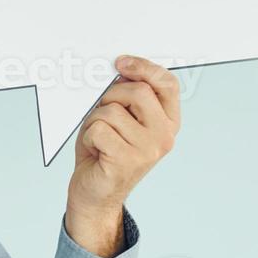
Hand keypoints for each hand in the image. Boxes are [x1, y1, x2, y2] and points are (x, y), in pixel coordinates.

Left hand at [67, 55, 181, 226]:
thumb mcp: (120, 119)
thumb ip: (127, 97)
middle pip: (137, 92)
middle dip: (110, 96)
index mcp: (168, 122)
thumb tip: (119, 69)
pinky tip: (96, 151)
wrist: (95, 194)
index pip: (167, 84)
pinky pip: (98, 129)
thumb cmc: (105, 152)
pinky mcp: (128, 161)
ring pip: (111, 110)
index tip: (121, 63)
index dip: (145, 68)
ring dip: (95, 120)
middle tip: (101, 113)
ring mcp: (149, 149)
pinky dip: (89, 136)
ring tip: (99, 138)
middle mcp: (164, 135)